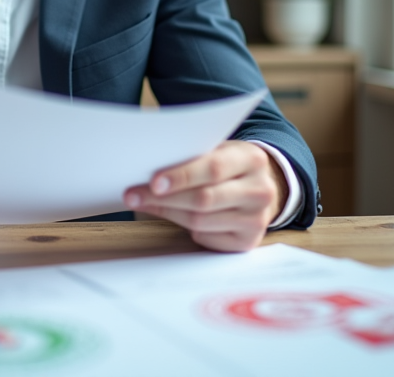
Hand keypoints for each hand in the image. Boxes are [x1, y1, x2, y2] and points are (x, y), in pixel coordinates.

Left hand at [123, 140, 286, 251]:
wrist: (260, 189)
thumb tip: (148, 169)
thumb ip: (193, 157)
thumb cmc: (228, 167)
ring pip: (200, 221)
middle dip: (164, 198)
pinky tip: (174, 216)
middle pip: (204, 199)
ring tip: (143, 203)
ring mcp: (256, 220)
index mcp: (252, 159)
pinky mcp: (247, 242)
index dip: (181, 176)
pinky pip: (206, 237)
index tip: (153, 182)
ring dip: (167, 212)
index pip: (213, 168)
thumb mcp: (219, 152)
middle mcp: (260, 191)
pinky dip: (185, 228)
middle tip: (133, 195)